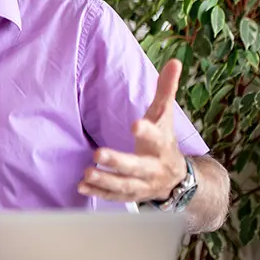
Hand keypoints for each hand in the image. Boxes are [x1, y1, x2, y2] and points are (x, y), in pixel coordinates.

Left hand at [80, 58, 187, 202]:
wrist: (176, 179)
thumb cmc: (164, 140)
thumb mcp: (165, 116)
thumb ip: (166, 90)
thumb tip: (175, 61)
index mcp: (162, 145)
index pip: (157, 137)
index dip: (147, 132)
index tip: (135, 124)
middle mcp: (154, 167)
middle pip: (137, 167)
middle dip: (118, 162)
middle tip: (98, 153)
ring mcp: (143, 184)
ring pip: (125, 186)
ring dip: (105, 181)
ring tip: (86, 173)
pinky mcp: (131, 195)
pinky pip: (115, 197)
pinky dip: (99, 194)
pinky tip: (82, 187)